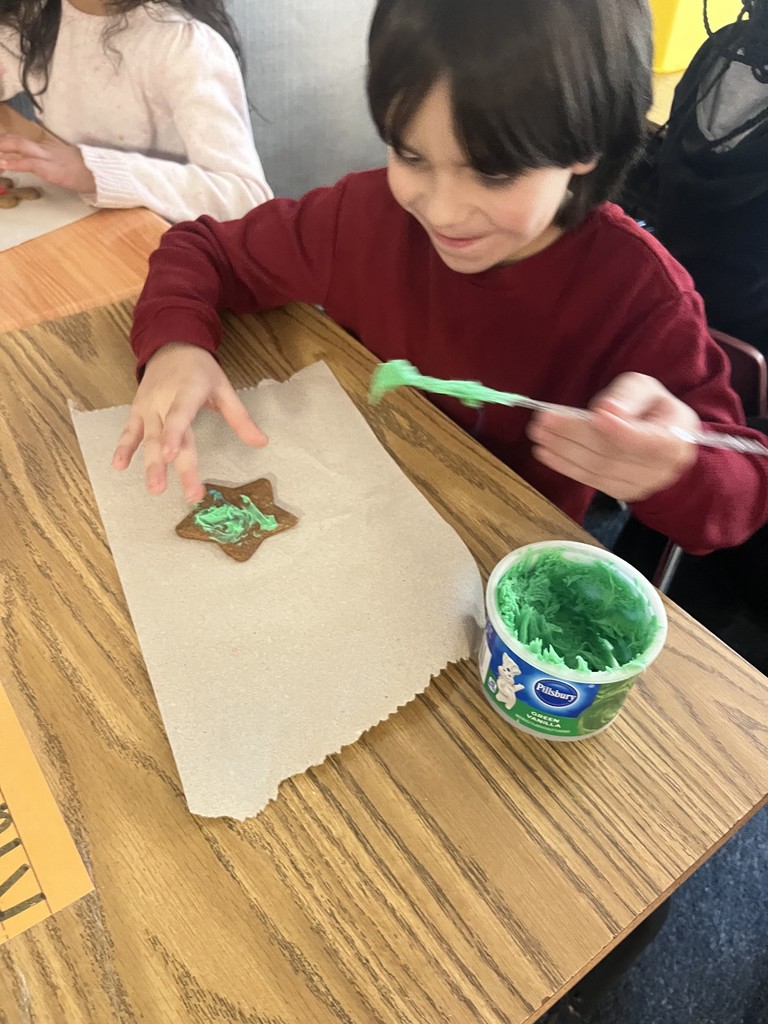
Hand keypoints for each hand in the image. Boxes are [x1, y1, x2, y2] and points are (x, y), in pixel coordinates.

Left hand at [0, 134, 95, 192]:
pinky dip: (13, 163)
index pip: (23, 142)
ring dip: (2, 148)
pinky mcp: (52, 169)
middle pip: (17, 140)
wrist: (103, 175)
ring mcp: (49, 157)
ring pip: (19, 146)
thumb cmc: (88, 172)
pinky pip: (29, 163)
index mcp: (49, 148)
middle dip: (1, 141)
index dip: (6, 142)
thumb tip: (44, 167)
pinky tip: (3, 164)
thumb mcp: (68, 164)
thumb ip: (53, 162)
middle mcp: (46, 149)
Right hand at [112, 344, 267, 501]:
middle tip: (183, 492)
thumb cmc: (199, 369)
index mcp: (187, 390)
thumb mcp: (223, 387)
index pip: (180, 415)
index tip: (172, 456)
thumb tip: (262, 442)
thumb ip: (240, 418)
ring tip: (154, 488)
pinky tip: (118, 466)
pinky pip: (130, 431)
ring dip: (150, 464)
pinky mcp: (137, 411)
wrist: (170, 344)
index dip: (174, 435)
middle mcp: (164, 400)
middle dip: (172, 465)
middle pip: (167, 436)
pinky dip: (123, 447)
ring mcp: (148, 407)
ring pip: (148, 438)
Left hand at [527, 372, 699, 501]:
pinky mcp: (622, 492)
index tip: (593, 415)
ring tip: (539, 435)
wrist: (663, 441)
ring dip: (563, 452)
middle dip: (575, 436)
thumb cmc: (652, 409)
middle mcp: (661, 469)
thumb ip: (628, 395)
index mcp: (675, 440)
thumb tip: (607, 410)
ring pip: (598, 469)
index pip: (644, 439)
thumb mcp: (645, 390)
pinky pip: (591, 480)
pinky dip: (566, 466)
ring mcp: (641, 485)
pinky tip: (547, 453)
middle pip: (612, 453)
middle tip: (542, 421)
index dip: (618, 429)